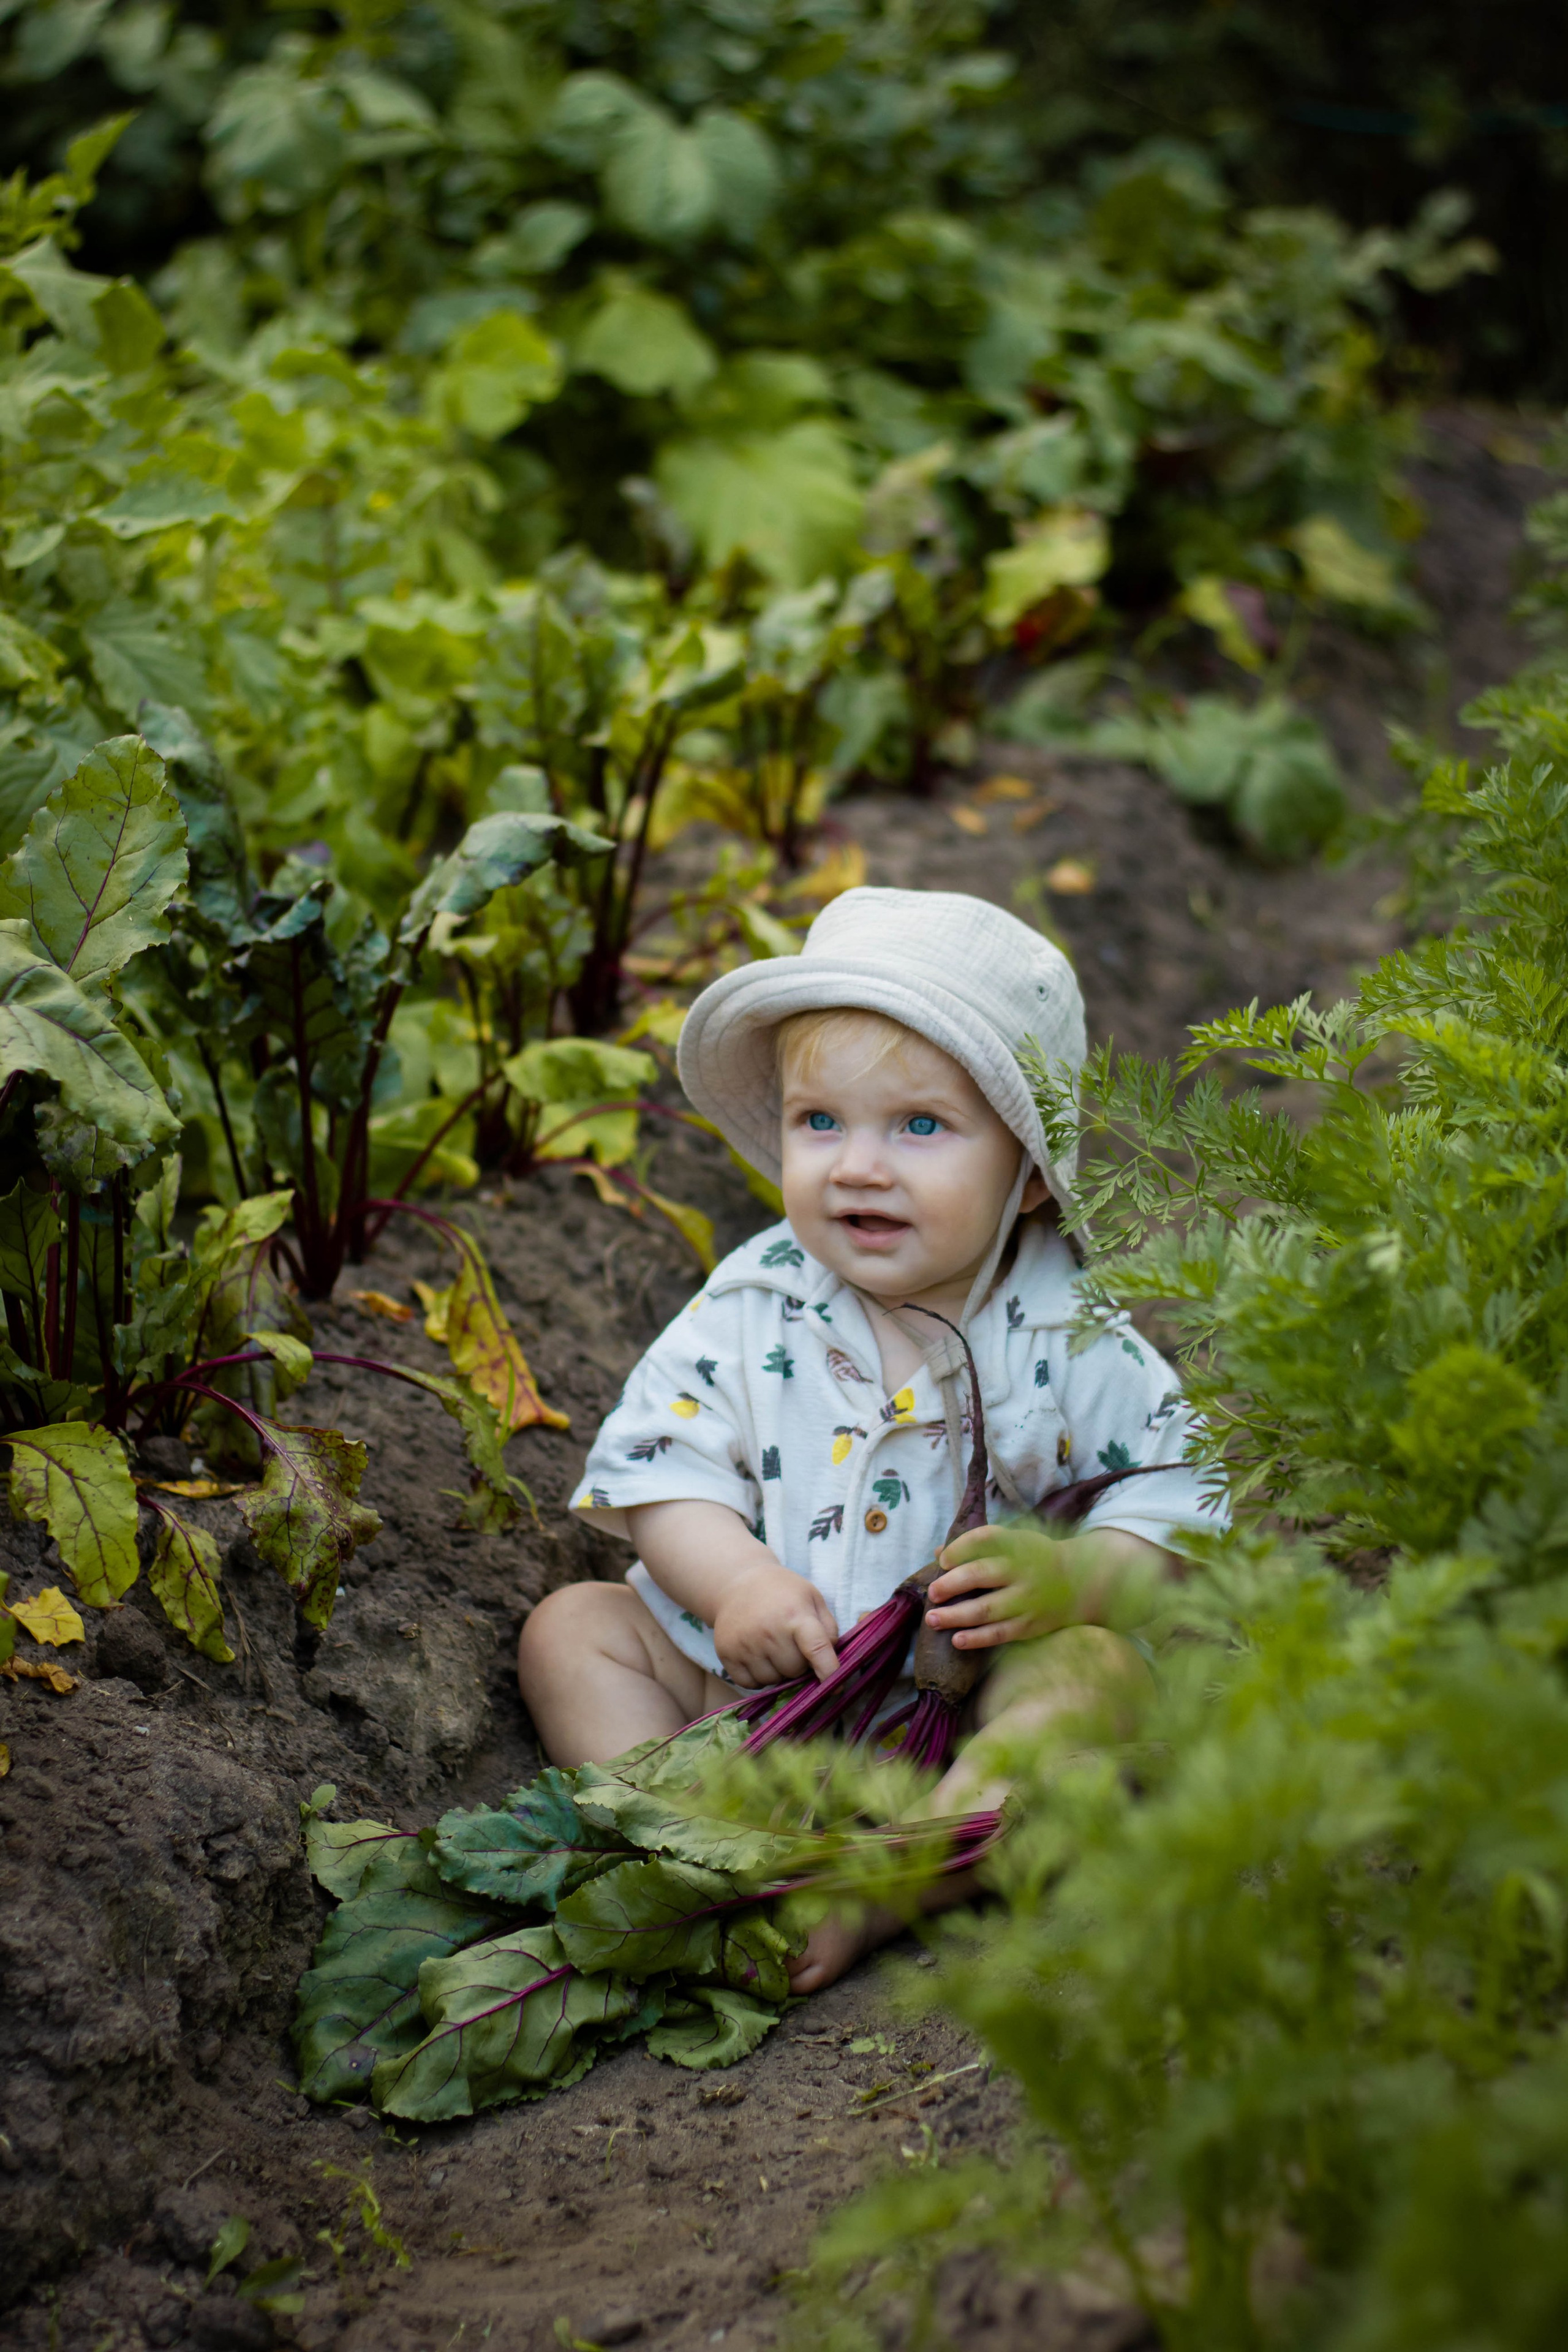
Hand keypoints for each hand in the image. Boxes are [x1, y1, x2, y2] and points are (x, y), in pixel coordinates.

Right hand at [711, 1564, 840, 1687]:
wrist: (737, 1582)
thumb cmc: (782, 1593)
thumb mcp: (812, 1598)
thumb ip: (828, 1629)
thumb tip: (831, 1663)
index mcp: (794, 1614)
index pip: (816, 1648)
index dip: (829, 1670)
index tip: (836, 1687)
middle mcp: (768, 1630)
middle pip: (795, 1670)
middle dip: (799, 1664)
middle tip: (792, 1645)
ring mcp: (745, 1644)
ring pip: (773, 1680)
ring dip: (778, 1672)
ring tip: (773, 1648)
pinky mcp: (726, 1654)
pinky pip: (750, 1684)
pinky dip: (758, 1677)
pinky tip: (758, 1656)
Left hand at [926, 1522, 1169, 1649]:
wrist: (1080, 1583)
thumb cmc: (1035, 1559)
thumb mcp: (1014, 1543)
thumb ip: (977, 1547)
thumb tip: (938, 1553)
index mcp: (1018, 1544)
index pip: (985, 1538)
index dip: (960, 1547)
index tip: (943, 1560)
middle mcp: (1023, 1570)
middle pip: (982, 1574)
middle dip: (952, 1583)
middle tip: (932, 1592)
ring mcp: (1027, 1599)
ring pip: (986, 1609)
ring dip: (956, 1615)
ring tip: (933, 1619)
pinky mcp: (1031, 1625)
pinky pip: (1000, 1633)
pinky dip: (977, 1638)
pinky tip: (957, 1640)